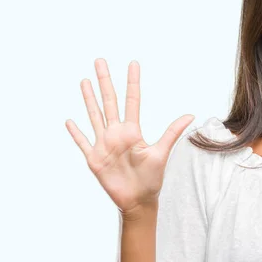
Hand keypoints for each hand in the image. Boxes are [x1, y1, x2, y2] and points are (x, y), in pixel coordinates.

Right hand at [65, 59, 194, 215]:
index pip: (132, 100)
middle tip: (100, 61)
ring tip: (84, 81)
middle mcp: (117, 134)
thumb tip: (191, 115)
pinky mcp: (94, 159)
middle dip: (105, 81)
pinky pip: (83, 143)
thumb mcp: (162, 153)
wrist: (138, 200)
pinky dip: (76, 133)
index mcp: (132, 131)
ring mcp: (104, 144)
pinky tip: (70, 120)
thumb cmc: (151, 178)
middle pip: (109, 101)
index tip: (133, 64)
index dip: (132, 82)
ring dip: (89, 99)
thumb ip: (172, 132)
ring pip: (94, 116)